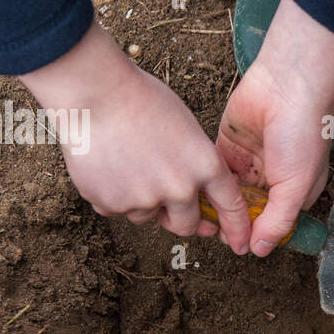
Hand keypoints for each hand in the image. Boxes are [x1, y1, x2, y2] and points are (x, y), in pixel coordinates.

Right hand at [20, 21, 252, 253]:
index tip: (239, 242)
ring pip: (146, 216)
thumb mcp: (186, 127)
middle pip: (186, 225)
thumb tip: (195, 194)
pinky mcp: (110, 204)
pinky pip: (116, 209)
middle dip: (180, 218)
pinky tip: (106, 164)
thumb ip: (195, 164)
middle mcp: (179, 189)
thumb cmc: (140, 99)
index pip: (230, 206)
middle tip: (168, 203)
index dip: (236, 227)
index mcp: (205, 166)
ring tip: (126, 162)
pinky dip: (112, 194)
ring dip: (141, 201)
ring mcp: (143, 200)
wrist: (93, 91)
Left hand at [217, 0, 333, 256]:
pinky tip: (194, 194)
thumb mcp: (296, 185)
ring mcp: (249, 163)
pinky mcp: (228, 146)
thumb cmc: (303, 134)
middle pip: (247, 212)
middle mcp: (272, 181)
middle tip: (211, 233)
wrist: (287, 85)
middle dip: (231, 223)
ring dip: (215, 206)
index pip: (271, 224)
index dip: (254, 236)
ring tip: (198, 218)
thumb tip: (258, 251)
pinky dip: (205, 183)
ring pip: (227, 194)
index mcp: (294, 192)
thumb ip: (277, 220)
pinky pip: (213, 171)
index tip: (237, 245)